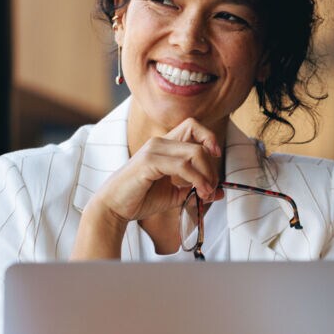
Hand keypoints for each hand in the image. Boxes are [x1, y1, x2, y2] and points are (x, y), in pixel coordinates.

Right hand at [89, 117, 224, 223]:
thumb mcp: (175, 193)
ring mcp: (154, 149)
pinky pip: (182, 165)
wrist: (114, 207)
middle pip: (199, 141)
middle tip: (212, 188)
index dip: (209, 137)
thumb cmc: (141, 198)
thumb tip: (220, 191)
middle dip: (212, 166)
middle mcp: (159, 142)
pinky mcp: (149, 161)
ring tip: (206, 192)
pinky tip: (199, 192)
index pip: (193, 126)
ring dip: (207, 175)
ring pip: (195, 152)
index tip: (216, 157)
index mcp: (165, 145)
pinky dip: (196, 179)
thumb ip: (195, 189)